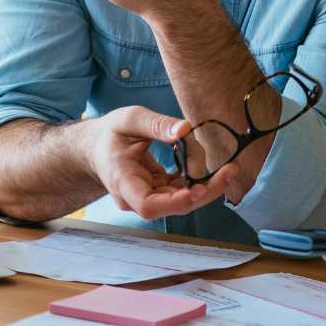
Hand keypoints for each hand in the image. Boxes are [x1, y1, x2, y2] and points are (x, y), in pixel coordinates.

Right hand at [85, 106, 234, 220]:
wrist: (95, 147)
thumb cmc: (109, 133)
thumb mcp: (130, 119)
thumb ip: (157, 124)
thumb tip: (186, 130)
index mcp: (122, 181)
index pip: (148, 205)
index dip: (176, 202)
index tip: (198, 189)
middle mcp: (134, 197)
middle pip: (173, 205)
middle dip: (205, 191)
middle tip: (230, 171)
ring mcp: (147, 197)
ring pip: (182, 201)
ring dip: (207, 186)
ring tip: (228, 168)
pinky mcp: (158, 193)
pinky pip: (182, 191)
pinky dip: (199, 180)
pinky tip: (212, 167)